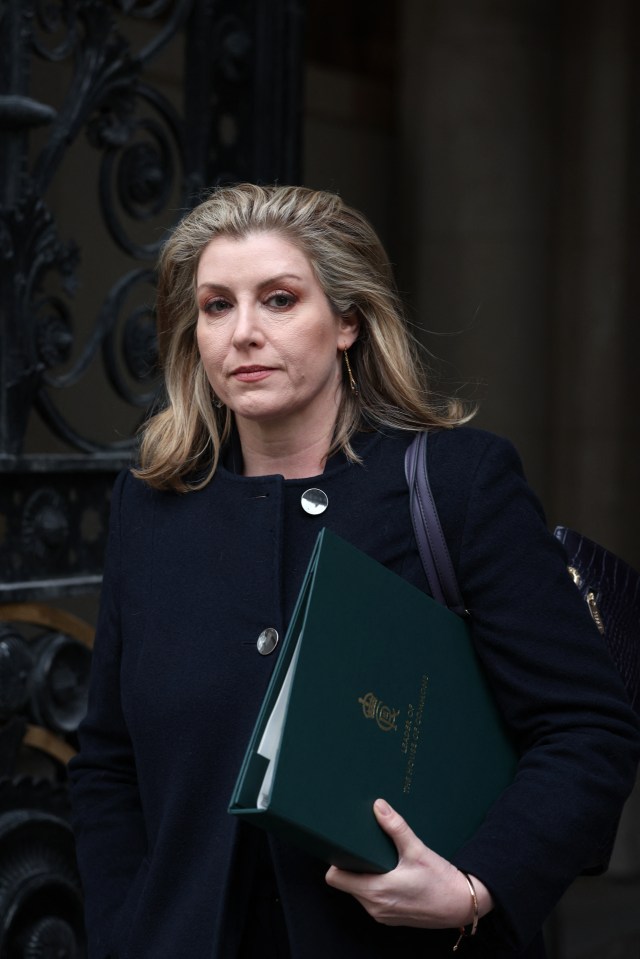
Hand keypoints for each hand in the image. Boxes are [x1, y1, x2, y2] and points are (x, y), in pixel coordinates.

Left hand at [325, 798, 492, 927]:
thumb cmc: (440, 880)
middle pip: (346, 883)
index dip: (336, 861)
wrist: (462, 904)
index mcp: (376, 891)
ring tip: (379, 859)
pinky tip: (390, 873)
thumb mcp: (417, 850)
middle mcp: (375, 907)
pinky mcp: (391, 917)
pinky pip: (372, 900)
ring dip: (364, 876)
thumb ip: (395, 827)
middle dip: (351, 866)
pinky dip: (375, 887)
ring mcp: (382, 915)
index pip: (335, 879)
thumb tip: (379, 806)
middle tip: (364, 847)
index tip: (343, 847)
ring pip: (359, 892)